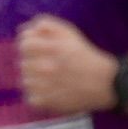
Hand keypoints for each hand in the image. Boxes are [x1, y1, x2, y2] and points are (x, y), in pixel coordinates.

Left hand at [9, 17, 123, 115]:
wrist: (104, 83)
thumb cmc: (85, 55)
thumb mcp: (69, 32)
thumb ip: (47, 25)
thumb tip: (24, 29)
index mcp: (52, 48)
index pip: (24, 44)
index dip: (28, 47)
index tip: (36, 51)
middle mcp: (47, 66)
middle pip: (23, 63)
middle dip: (32, 64)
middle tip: (45, 67)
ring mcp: (46, 86)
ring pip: (25, 81)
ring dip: (33, 80)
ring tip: (46, 80)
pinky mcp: (48, 103)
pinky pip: (31, 98)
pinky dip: (37, 96)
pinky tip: (48, 92)